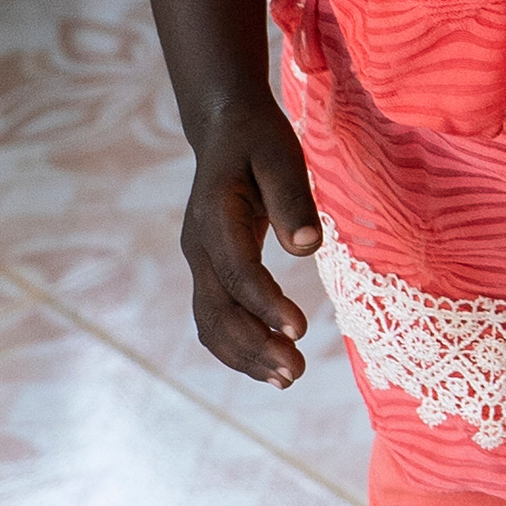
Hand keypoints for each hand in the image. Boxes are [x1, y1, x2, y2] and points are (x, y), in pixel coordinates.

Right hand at [149, 0, 321, 388]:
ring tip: (287, 378)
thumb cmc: (258, 139)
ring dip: (245, 355)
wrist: (224, 128)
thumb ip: (292, 199)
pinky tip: (269, 365)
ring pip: (211, 323)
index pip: (237, 272)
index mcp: (214, 216)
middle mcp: (198, 246)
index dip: (265, 304)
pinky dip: (236, 347)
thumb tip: (308, 247)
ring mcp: (198, 262)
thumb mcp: (281, 156)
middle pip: (218, 310)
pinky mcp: (208, 271)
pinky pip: (214, 318)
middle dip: (254, 346)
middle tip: (295, 372)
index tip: (298, 330)